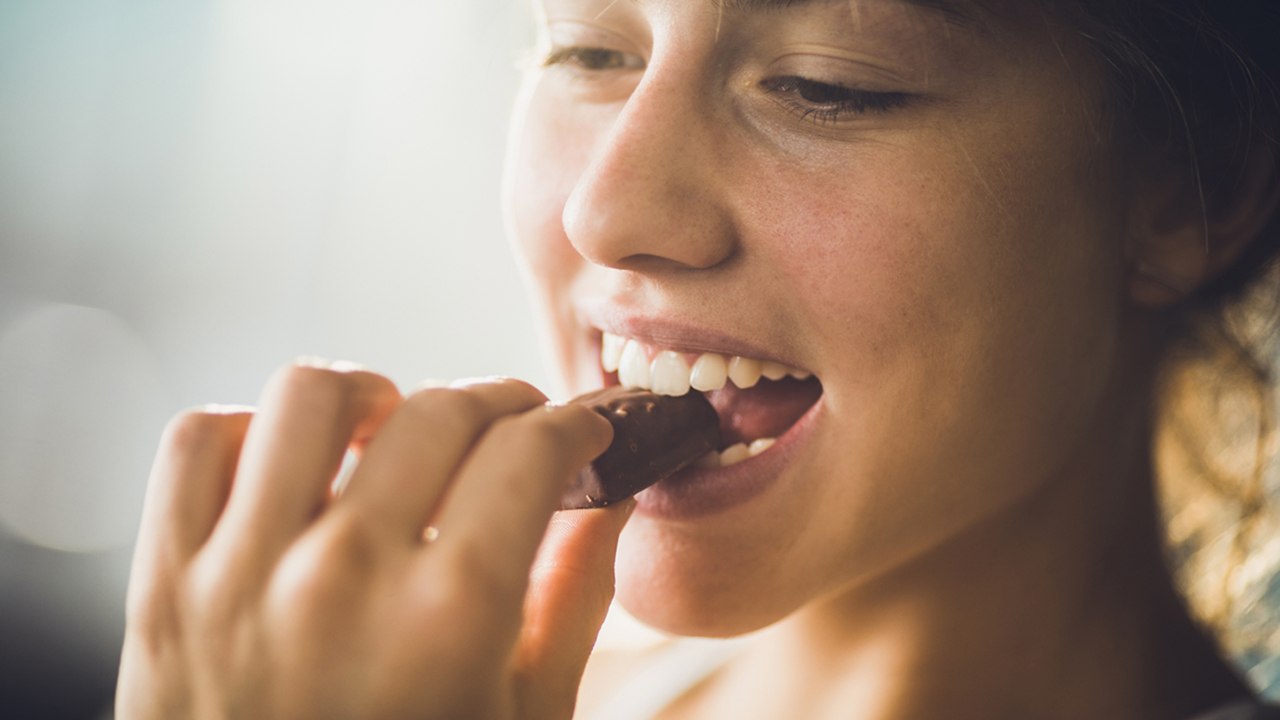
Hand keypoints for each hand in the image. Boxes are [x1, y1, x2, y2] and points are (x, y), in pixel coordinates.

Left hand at [116, 363, 624, 719]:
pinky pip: (199, 441)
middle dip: (500, 403)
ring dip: (373, 396)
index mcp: (450, 615)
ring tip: (396, 432)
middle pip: (441, 409)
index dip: (574, 423)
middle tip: (513, 431)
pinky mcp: (165, 583)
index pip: (531, 449)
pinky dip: (251, 431)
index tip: (580, 429)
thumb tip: (614, 501)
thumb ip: (574, 599)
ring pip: (311, 394)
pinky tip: (297, 468)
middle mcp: (343, 576)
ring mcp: (241, 573)